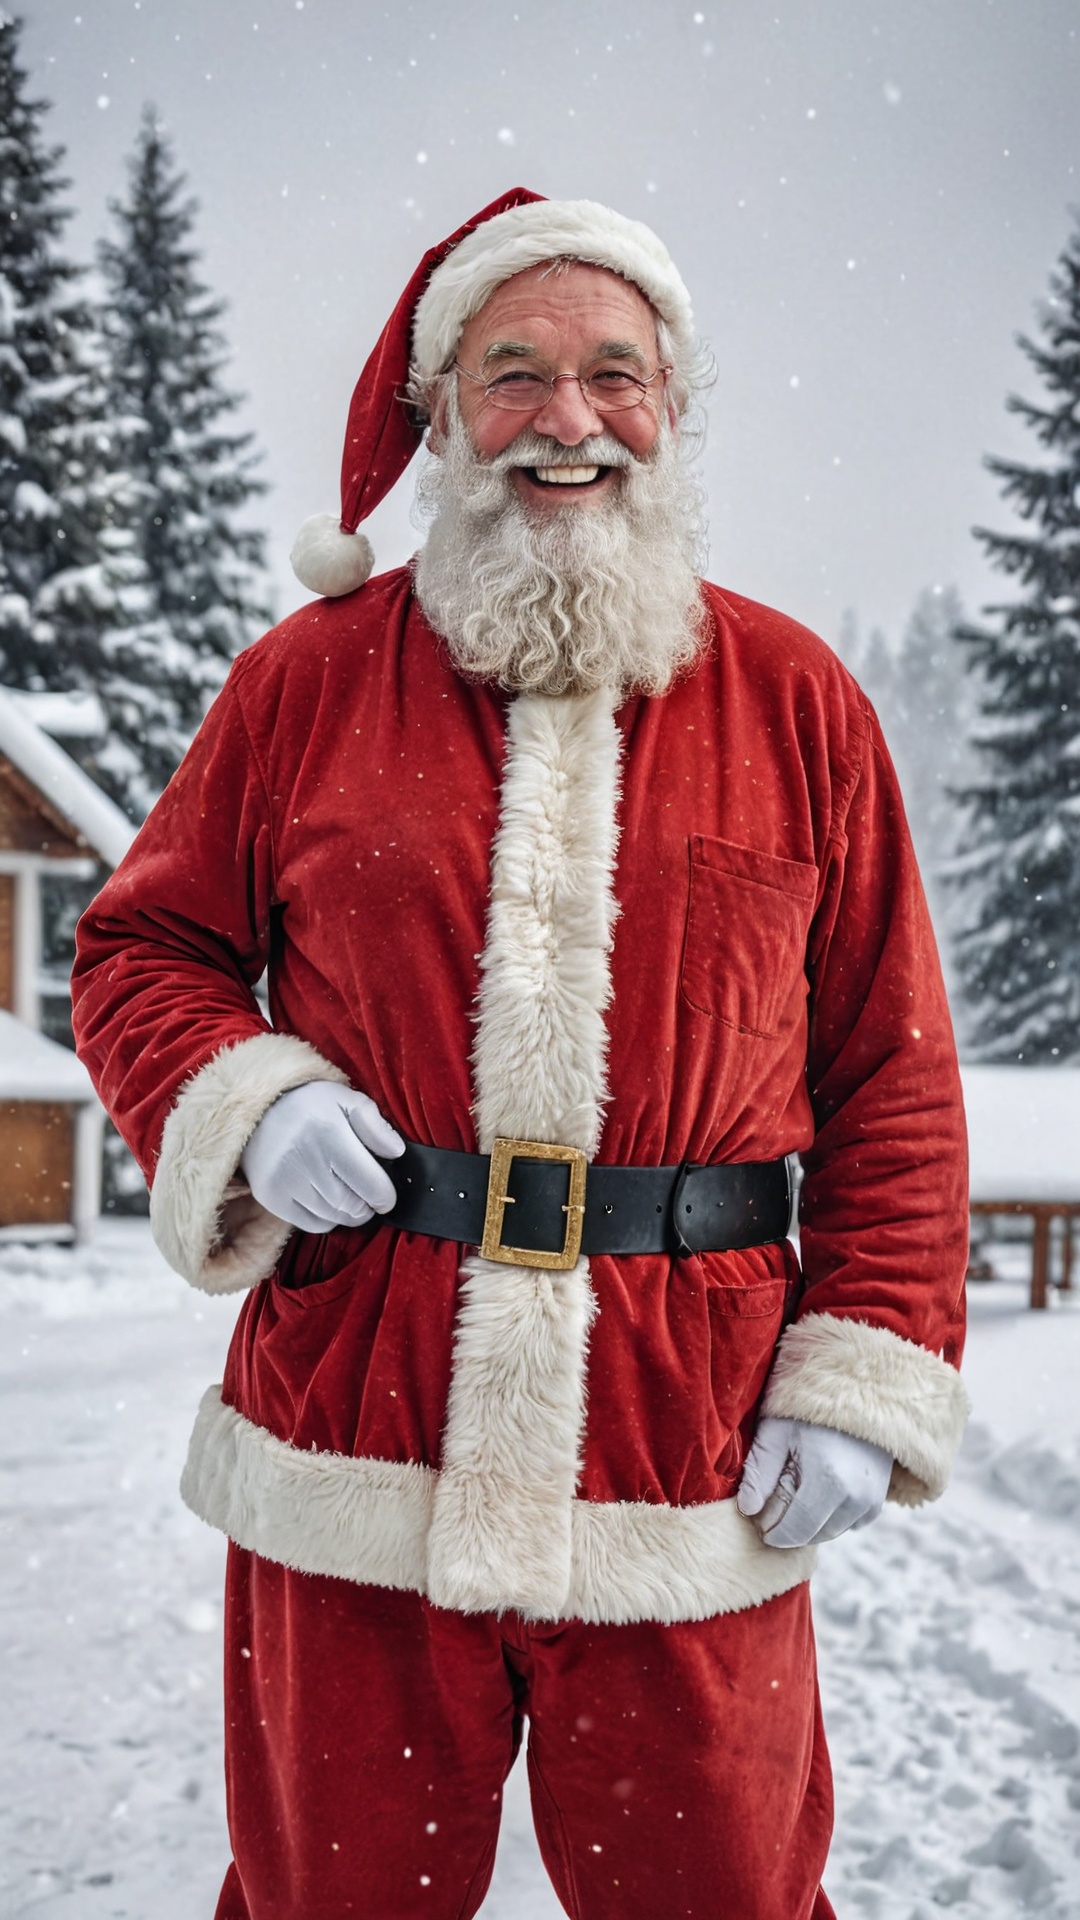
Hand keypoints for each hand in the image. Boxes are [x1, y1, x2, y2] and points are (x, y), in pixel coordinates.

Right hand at [240, 1081, 404, 1232]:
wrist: (256, 1110)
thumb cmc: (309, 1105)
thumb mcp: (346, 1099)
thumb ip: (374, 1125)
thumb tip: (397, 1152)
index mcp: (329, 1133)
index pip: (369, 1184)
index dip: (385, 1196)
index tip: (387, 1196)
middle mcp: (305, 1160)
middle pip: (352, 1206)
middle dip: (367, 1206)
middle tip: (369, 1197)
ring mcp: (285, 1182)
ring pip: (333, 1217)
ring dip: (348, 1213)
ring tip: (350, 1197)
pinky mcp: (271, 1197)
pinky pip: (310, 1224)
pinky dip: (326, 1218)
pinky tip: (328, 1201)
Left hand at [736, 1416, 891, 1548]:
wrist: (857, 1392)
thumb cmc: (808, 1408)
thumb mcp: (776, 1431)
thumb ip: (759, 1473)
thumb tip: (747, 1509)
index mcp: (828, 1480)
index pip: (793, 1531)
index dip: (770, 1531)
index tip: (755, 1520)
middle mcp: (855, 1497)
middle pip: (811, 1535)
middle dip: (787, 1529)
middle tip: (769, 1507)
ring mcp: (871, 1500)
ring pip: (830, 1532)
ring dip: (808, 1525)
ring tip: (792, 1495)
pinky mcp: (878, 1500)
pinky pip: (849, 1525)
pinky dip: (831, 1518)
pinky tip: (817, 1495)